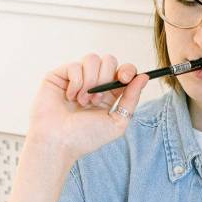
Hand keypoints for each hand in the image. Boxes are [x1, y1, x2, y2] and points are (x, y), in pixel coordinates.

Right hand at [28, 53, 149, 160]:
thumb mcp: (117, 122)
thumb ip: (131, 99)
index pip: (123, 71)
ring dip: (90, 82)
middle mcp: (92, 83)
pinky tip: (69, 97)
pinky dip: (75, 83)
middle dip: (105, 78)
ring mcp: (75, 78)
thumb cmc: (85, 138)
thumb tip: (144, 76)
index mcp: (108, 94)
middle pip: (109, 60)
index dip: (127, 70)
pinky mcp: (59, 75)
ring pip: (92, 59)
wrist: (58, 143)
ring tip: (82, 101)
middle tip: (96, 100)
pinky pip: (74, 65)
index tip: (125, 78)